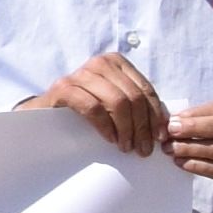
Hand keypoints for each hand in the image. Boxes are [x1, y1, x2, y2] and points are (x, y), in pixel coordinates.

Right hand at [30, 51, 168, 153]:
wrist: (46, 113)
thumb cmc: (86, 109)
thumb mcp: (115, 103)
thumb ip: (136, 107)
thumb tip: (166, 126)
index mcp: (116, 62)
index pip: (145, 89)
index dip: (155, 115)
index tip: (159, 138)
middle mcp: (99, 63)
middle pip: (133, 96)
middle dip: (142, 127)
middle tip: (142, 149)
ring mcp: (79, 74)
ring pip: (117, 101)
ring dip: (126, 129)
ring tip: (126, 147)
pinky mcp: (63, 88)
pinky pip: (93, 108)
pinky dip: (105, 126)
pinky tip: (109, 139)